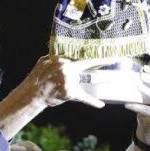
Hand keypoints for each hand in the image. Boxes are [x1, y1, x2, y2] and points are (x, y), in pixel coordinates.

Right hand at [0, 55, 120, 138]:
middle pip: (88, 62)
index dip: (93, 50)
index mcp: (61, 59)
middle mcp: (66, 68)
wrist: (32, 94)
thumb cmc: (38, 78)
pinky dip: (92, 101)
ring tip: (108, 78)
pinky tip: (100, 104)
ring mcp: (69, 80)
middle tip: (117, 58)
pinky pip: (83, 96)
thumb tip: (67, 53)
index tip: (107, 46)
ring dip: (98, 80)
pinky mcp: (70, 92)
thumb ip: (57, 57)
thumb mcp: (44, 62)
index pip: (80, 52)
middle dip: (103, 60)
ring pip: (87, 80)